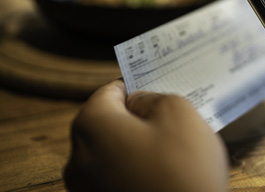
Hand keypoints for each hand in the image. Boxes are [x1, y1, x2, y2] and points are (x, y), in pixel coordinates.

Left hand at [63, 80, 228, 191]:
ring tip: (174, 153)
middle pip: (108, 123)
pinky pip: (117, 178)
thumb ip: (154, 97)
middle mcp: (78, 158)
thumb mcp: (179, 113)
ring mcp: (85, 188)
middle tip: (172, 122)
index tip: (157, 89)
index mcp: (92, 125)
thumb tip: (140, 102)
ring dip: (138, 148)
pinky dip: (137, 172)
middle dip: (138, 119)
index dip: (136, 87)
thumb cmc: (183, 172)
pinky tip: (165, 176)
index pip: (109, 91)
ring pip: (113, 152)